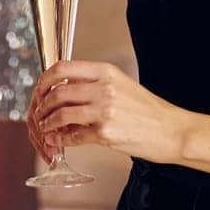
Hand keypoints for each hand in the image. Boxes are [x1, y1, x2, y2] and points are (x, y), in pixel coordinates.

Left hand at [26, 60, 190, 164]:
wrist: (171, 130)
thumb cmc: (147, 109)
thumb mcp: (121, 85)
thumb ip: (94, 84)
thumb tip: (65, 90)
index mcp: (106, 71)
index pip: (63, 68)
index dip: (45, 79)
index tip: (40, 89)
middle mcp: (104, 88)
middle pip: (58, 91)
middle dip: (42, 104)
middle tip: (39, 112)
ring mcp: (105, 110)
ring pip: (61, 114)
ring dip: (47, 122)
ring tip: (45, 127)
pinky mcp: (106, 133)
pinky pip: (73, 136)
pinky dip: (60, 139)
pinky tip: (56, 141)